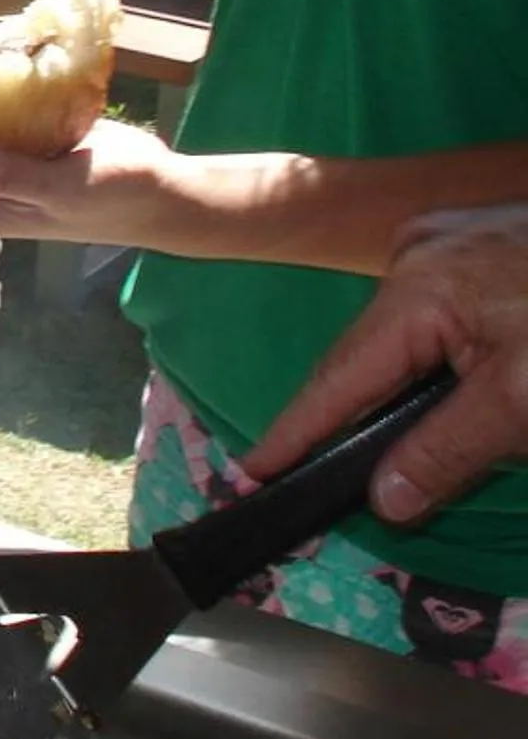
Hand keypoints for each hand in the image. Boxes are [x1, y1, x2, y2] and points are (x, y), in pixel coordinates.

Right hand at [242, 205, 527, 521]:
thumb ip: (450, 450)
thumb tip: (383, 497)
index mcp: (419, 287)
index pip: (342, 377)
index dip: (299, 431)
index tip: (254, 472)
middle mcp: (420, 253)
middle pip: (373, 353)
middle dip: (358, 415)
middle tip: (322, 472)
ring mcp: (452, 241)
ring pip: (412, 334)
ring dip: (410, 389)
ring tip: (401, 439)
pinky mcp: (484, 243)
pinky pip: (443, 313)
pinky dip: (445, 359)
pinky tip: (464, 388)